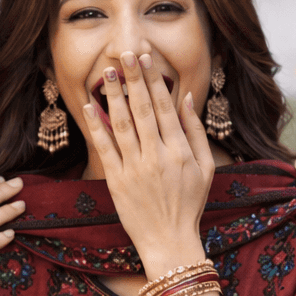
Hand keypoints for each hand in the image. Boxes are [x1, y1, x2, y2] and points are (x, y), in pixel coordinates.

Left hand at [82, 50, 213, 271]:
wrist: (169, 241)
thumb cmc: (190, 204)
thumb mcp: (205, 168)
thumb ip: (195, 132)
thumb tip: (186, 98)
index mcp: (180, 151)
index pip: (165, 108)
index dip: (154, 81)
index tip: (146, 59)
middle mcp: (157, 157)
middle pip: (143, 110)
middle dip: (133, 80)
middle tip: (125, 54)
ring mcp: (135, 169)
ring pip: (122, 124)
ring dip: (114, 96)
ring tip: (108, 72)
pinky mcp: (117, 181)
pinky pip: (105, 148)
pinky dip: (96, 126)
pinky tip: (90, 106)